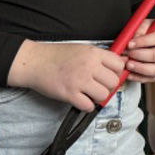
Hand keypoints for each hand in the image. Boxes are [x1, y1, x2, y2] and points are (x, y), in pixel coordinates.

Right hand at [9, 40, 126, 111]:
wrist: (34, 62)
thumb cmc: (57, 56)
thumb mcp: (82, 49)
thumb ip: (99, 57)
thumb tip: (119, 66)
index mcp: (93, 53)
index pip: (119, 65)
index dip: (116, 72)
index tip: (109, 75)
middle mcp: (88, 66)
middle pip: (114, 82)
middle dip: (108, 87)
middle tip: (98, 86)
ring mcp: (79, 80)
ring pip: (104, 95)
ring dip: (98, 97)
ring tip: (89, 93)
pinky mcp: (69, 94)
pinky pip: (89, 106)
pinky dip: (86, 106)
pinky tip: (80, 99)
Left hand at [119, 22, 154, 81]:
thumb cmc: (153, 32)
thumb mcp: (147, 25)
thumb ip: (140, 29)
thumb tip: (132, 40)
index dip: (143, 41)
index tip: (130, 43)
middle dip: (140, 55)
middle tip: (128, 54)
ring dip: (140, 68)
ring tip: (128, 64)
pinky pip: (150, 78)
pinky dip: (138, 77)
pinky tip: (129, 73)